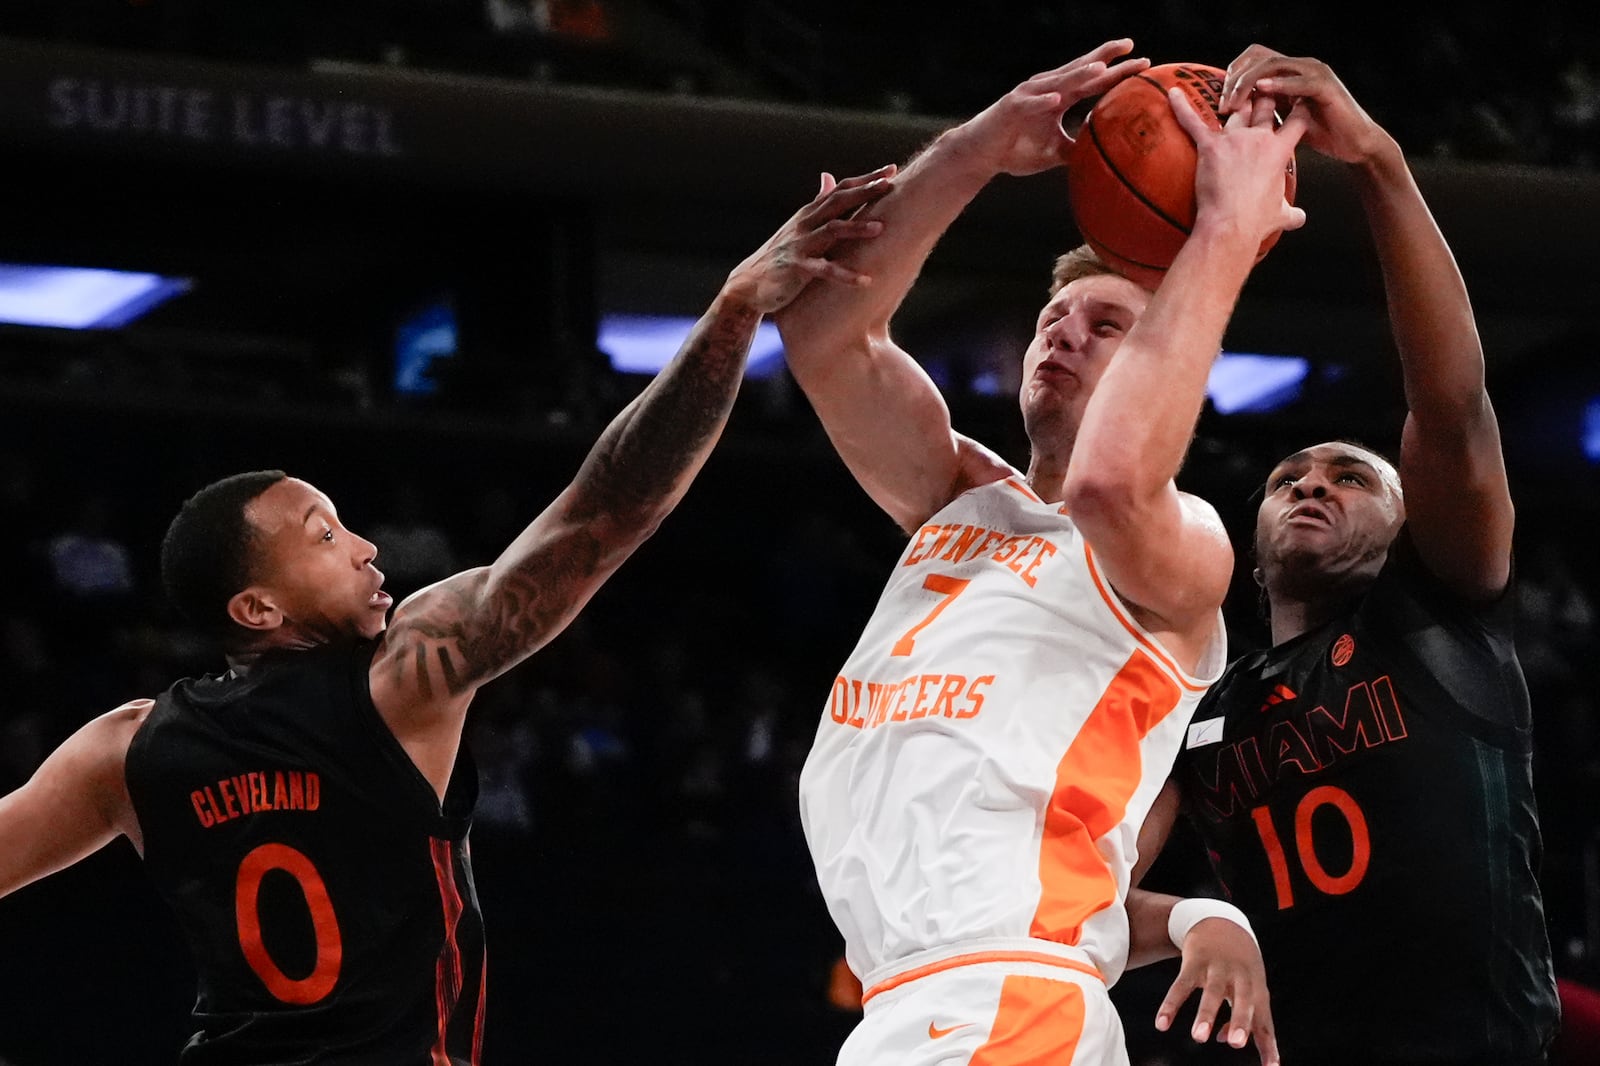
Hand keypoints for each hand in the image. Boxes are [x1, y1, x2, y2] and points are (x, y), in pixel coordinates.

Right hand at [723, 165, 895, 314]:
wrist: (749, 283)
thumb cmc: (781, 255)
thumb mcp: (799, 225)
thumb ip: (817, 202)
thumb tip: (829, 177)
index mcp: (809, 213)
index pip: (840, 189)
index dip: (865, 179)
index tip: (892, 169)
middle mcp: (805, 223)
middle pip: (838, 202)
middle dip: (864, 192)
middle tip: (889, 185)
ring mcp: (800, 244)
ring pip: (831, 231)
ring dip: (856, 228)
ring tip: (881, 228)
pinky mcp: (796, 268)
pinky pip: (824, 270)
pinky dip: (845, 275)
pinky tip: (865, 281)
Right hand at [948, 39, 1149, 177]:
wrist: (980, 154)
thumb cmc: (1015, 149)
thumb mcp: (1054, 152)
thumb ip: (1078, 147)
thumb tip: (1104, 153)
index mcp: (1060, 97)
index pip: (1093, 81)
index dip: (1116, 71)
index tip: (1142, 62)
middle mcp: (1047, 90)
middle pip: (1080, 70)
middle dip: (1104, 57)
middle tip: (1130, 45)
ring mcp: (1028, 96)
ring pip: (1058, 83)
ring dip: (1078, 75)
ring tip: (1101, 68)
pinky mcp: (1011, 108)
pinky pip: (1030, 105)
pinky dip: (1042, 102)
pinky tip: (1057, 99)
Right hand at [1155, 916, 1278, 1065]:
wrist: (1220, 919)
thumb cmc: (1238, 962)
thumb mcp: (1246, 985)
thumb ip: (1241, 1013)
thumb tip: (1225, 1039)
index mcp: (1256, 987)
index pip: (1264, 1020)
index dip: (1268, 1044)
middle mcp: (1240, 977)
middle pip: (1243, 1000)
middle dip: (1239, 1021)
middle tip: (1237, 1044)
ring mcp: (1217, 967)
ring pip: (1211, 993)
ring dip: (1205, 1015)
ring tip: (1199, 1037)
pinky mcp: (1194, 961)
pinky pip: (1181, 985)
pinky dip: (1170, 1005)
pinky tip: (1162, 1024)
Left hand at [1171, 84, 1306, 246]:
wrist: (1232, 226)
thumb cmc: (1256, 221)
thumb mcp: (1281, 215)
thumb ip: (1292, 213)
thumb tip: (1300, 218)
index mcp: (1280, 150)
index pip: (1296, 120)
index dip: (1297, 110)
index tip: (1295, 102)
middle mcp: (1259, 137)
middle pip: (1263, 105)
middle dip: (1262, 95)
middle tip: (1258, 88)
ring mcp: (1233, 139)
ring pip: (1234, 111)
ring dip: (1232, 101)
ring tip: (1229, 90)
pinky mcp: (1209, 147)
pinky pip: (1193, 122)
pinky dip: (1181, 107)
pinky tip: (1172, 92)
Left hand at [1220, 45, 1390, 164]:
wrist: (1354, 144)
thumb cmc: (1320, 133)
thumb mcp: (1282, 121)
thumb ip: (1262, 112)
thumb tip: (1232, 119)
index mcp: (1288, 73)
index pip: (1253, 59)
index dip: (1233, 75)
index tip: (1220, 100)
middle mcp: (1300, 67)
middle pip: (1258, 57)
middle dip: (1235, 78)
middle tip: (1223, 104)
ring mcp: (1313, 73)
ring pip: (1273, 64)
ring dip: (1249, 82)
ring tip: (1234, 102)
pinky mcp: (1325, 87)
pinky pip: (1299, 81)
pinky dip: (1280, 84)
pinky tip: (1263, 90)